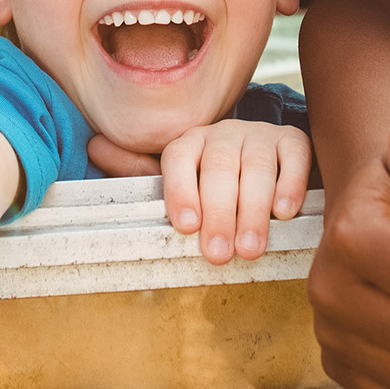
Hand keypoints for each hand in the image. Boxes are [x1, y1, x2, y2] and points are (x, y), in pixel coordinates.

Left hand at [88, 121, 311, 264]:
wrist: (268, 161)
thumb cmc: (215, 181)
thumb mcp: (179, 180)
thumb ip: (140, 171)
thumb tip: (94, 146)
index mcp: (191, 141)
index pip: (179, 157)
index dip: (180, 190)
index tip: (186, 227)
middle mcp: (224, 133)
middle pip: (220, 166)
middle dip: (219, 212)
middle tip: (220, 254)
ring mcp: (260, 135)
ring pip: (256, 166)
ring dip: (253, 209)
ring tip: (251, 248)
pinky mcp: (294, 141)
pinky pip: (294, 155)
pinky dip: (290, 183)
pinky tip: (285, 212)